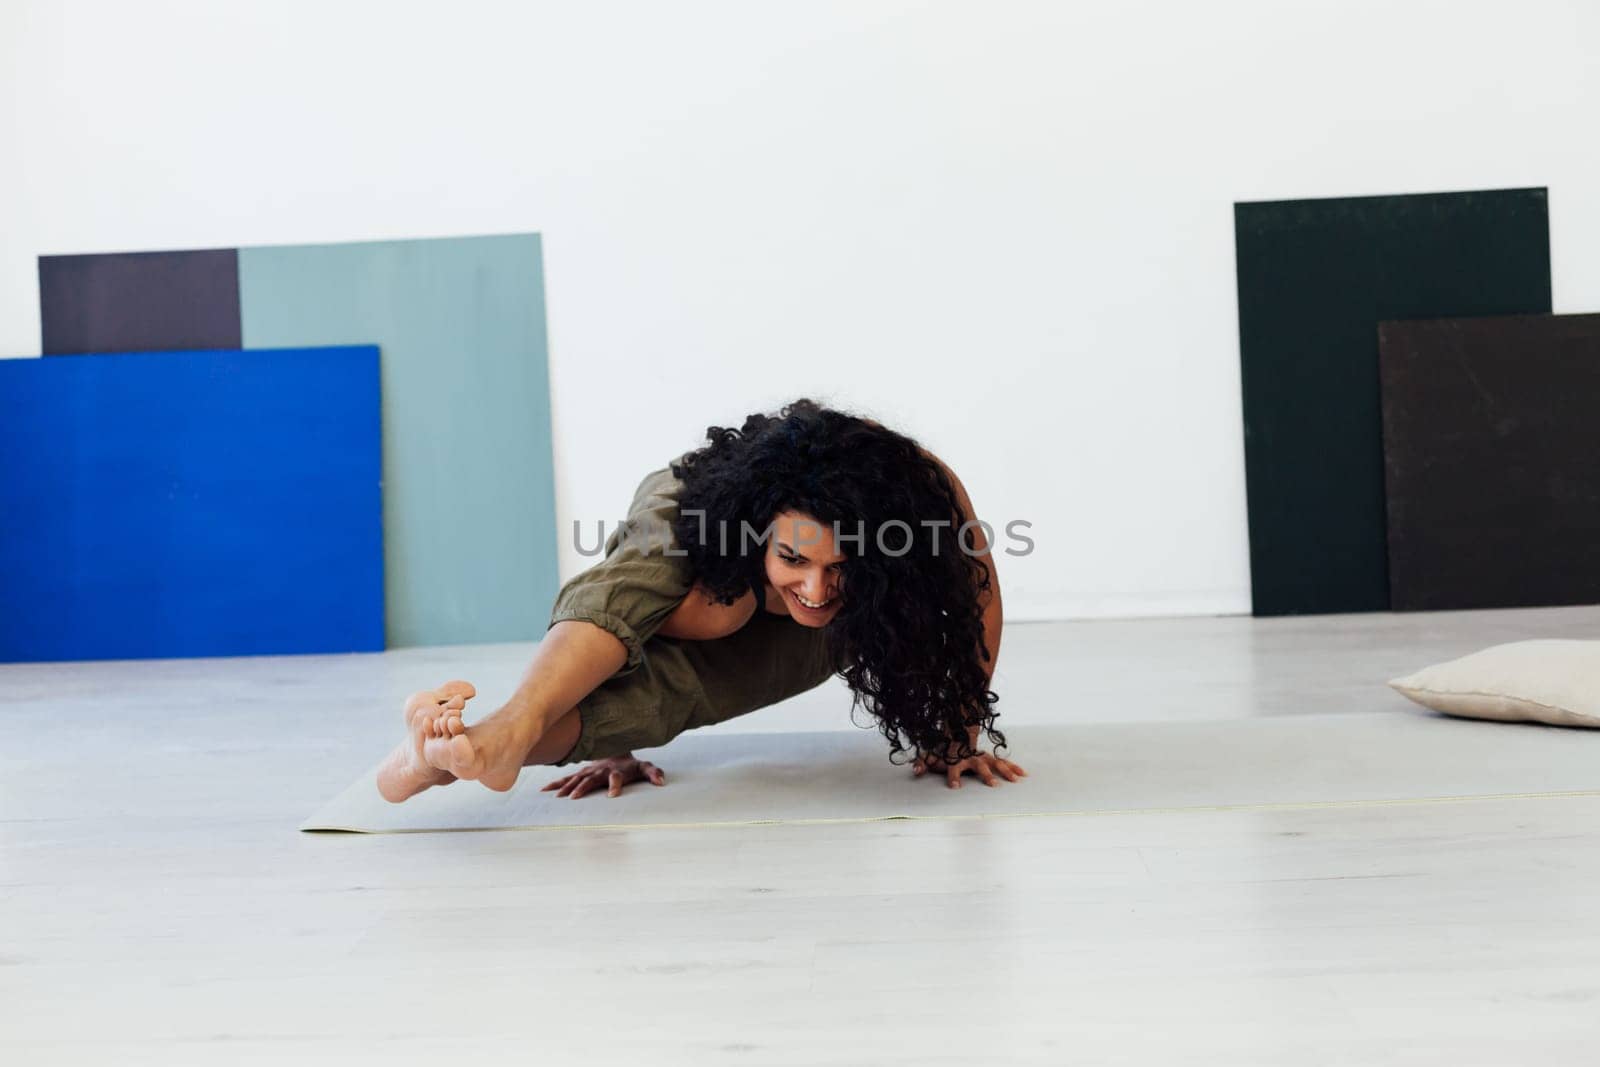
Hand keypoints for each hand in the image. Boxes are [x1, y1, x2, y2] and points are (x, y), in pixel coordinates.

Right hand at [540, 754, 666, 798]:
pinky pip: (566, 779)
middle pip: (591, 779)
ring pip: (576, 779)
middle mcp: (600, 770)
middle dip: (583, 788)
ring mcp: (588, 771)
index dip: (616, 785)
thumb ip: (653, 773)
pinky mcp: (580, 774)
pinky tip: (544, 791)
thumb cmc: (631, 764)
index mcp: (616, 770)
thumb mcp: (644, 767)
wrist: (615, 750)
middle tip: (574, 798)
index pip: (616, 777)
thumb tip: (661, 782)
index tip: (613, 796)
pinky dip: (555, 784)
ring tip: (559, 797)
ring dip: (567, 787)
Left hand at [912, 749, 1026, 789]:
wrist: (956, 730)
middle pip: (979, 766)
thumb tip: (915, 770)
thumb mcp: (930, 753)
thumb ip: (923, 762)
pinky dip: (1013, 767)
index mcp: (956, 758)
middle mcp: (971, 757)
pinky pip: (1003, 762)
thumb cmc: (943, 746)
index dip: (953, 776)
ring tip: (1015, 781)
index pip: (953, 767)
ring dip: (1005, 771)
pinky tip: (1023, 774)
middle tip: (993, 785)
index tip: (954, 787)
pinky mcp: (989, 757)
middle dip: (986, 775)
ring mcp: (982, 756)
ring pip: (995, 763)